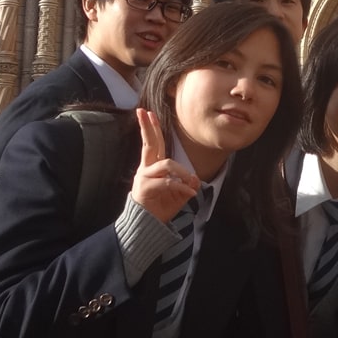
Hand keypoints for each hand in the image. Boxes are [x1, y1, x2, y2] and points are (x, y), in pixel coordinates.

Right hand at [132, 108, 201, 223]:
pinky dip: (182, 187)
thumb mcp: (178, 193)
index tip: (147, 112)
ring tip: (190, 183)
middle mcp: (146, 168)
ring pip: (167, 164)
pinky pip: (168, 182)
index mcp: (153, 166)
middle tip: (143, 112)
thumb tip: (194, 178)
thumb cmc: (161, 206)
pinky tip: (190, 193)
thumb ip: (186, 183)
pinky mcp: (145, 188)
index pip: (153, 143)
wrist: (147, 225)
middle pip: (149, 144)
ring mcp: (144, 177)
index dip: (151, 128)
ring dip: (182, 172)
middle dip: (147, 127)